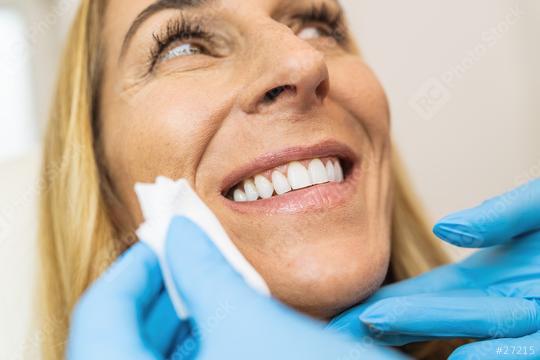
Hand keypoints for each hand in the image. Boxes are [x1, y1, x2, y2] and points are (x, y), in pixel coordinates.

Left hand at [68, 216, 403, 359]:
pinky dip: (206, 340)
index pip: (101, 317)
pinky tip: (239, 320)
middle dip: (161, 289)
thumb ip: (206, 270)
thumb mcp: (257, 323)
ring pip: (159, 355)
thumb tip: (180, 234)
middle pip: (123, 338)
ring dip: (184, 315)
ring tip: (218, 282)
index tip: (165, 238)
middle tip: (193, 255)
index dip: (130, 267)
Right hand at [329, 179, 539, 358]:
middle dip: (384, 320)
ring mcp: (532, 318)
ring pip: (476, 325)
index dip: (379, 306)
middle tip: (338, 328)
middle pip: (431, 312)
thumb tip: (445, 229)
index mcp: (486, 278)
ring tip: (375, 323)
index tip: (340, 318)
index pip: (419, 295)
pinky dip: (500, 351)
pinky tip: (465, 355)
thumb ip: (499, 214)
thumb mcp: (535, 208)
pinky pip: (530, 346)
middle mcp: (500, 302)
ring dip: (423, 324)